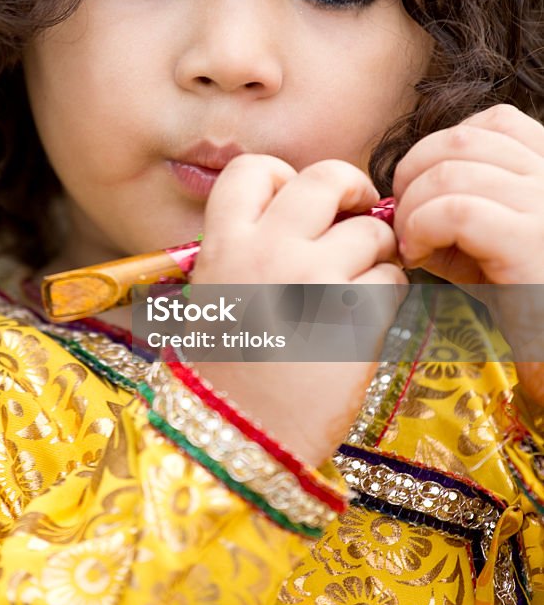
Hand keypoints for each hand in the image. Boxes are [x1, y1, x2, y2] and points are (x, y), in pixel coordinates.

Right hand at [190, 155, 406, 464]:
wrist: (238, 437)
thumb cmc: (224, 368)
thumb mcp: (214, 292)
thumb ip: (250, 246)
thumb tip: (313, 215)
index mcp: (224, 243)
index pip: (255, 168)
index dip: (284, 176)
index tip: (299, 201)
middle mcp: (268, 250)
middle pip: (328, 177)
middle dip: (353, 190)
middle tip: (359, 213)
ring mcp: (313, 282)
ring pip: (373, 231)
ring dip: (377, 251)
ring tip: (361, 280)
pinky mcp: (354, 319)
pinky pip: (392, 278)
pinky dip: (388, 292)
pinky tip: (368, 313)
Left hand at [393, 104, 543, 283]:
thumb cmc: (528, 306)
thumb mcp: (491, 246)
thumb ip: (454, 211)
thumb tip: (398, 200)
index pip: (494, 123)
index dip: (440, 147)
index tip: (422, 190)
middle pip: (463, 139)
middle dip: (413, 172)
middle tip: (403, 219)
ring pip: (451, 172)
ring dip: (412, 206)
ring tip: (411, 244)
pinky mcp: (532, 241)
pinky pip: (456, 210)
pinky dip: (422, 227)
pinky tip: (419, 257)